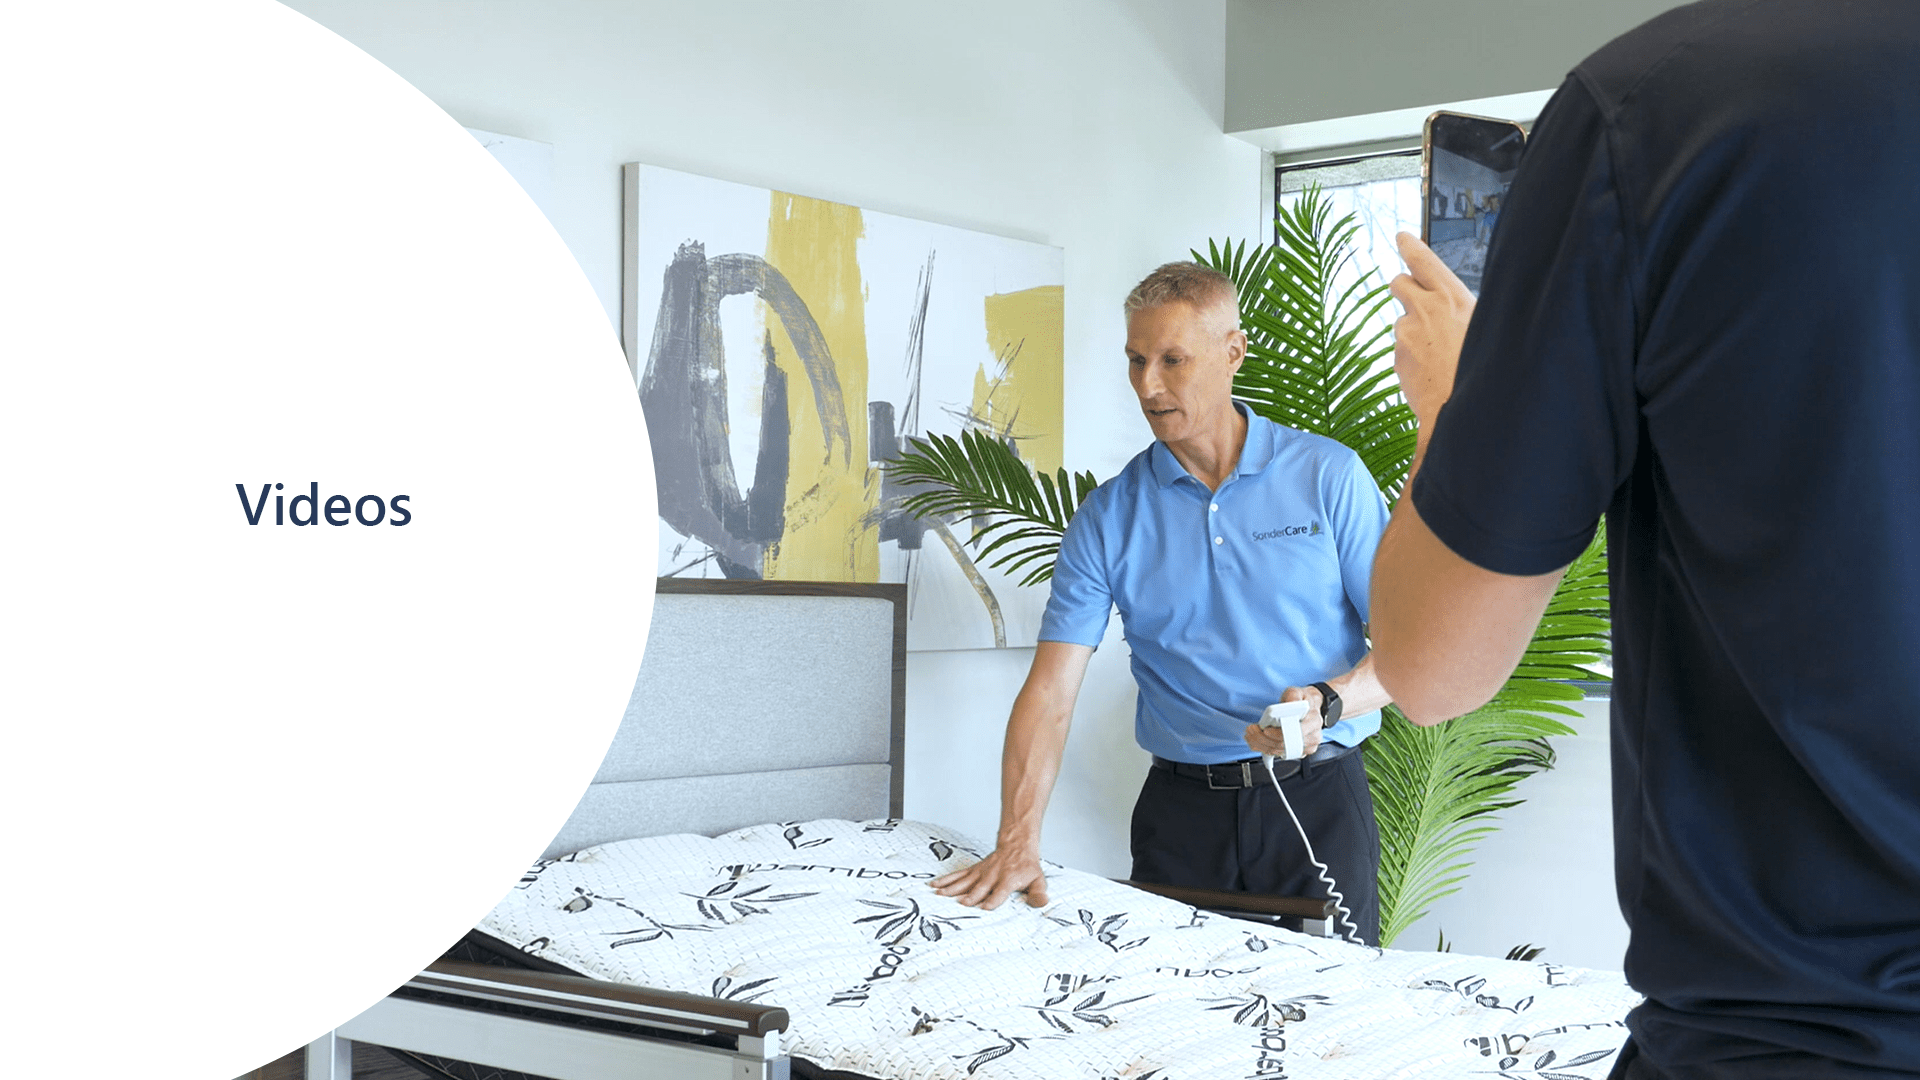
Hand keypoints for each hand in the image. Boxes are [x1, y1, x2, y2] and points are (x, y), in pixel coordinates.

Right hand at [930, 843, 1048, 909]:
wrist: (1017, 845)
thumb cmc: (1026, 866)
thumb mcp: (1038, 880)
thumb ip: (1038, 894)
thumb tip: (1042, 903)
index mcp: (1008, 880)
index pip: (999, 892)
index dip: (992, 900)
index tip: (984, 907)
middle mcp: (992, 876)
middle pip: (980, 887)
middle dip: (971, 896)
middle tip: (961, 903)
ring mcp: (981, 873)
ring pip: (965, 881)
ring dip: (952, 888)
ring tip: (940, 895)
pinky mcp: (974, 870)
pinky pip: (958, 875)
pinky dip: (946, 880)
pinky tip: (935, 885)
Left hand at [1242, 685, 1323, 758]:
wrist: (1308, 708)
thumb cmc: (1302, 701)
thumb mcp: (1297, 692)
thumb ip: (1293, 696)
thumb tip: (1289, 704)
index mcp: (1314, 722)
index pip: (1296, 732)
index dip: (1279, 733)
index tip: (1265, 729)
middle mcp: (1313, 737)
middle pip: (1285, 744)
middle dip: (1264, 739)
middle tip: (1252, 730)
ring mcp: (1306, 747)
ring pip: (1280, 751)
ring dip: (1261, 744)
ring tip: (1251, 734)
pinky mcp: (1297, 752)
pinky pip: (1279, 753)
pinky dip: (1265, 748)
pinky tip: (1256, 741)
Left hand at [1390, 232, 1475, 426]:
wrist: (1464, 409)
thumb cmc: (1484, 367)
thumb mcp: (1486, 326)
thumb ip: (1462, 309)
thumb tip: (1452, 306)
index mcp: (1450, 297)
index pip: (1422, 259)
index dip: (1410, 245)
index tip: (1402, 237)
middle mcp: (1422, 310)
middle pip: (1399, 283)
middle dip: (1405, 287)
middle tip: (1417, 297)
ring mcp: (1405, 336)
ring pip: (1403, 323)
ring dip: (1414, 331)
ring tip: (1440, 354)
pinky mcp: (1396, 359)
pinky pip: (1402, 351)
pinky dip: (1413, 357)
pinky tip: (1433, 372)